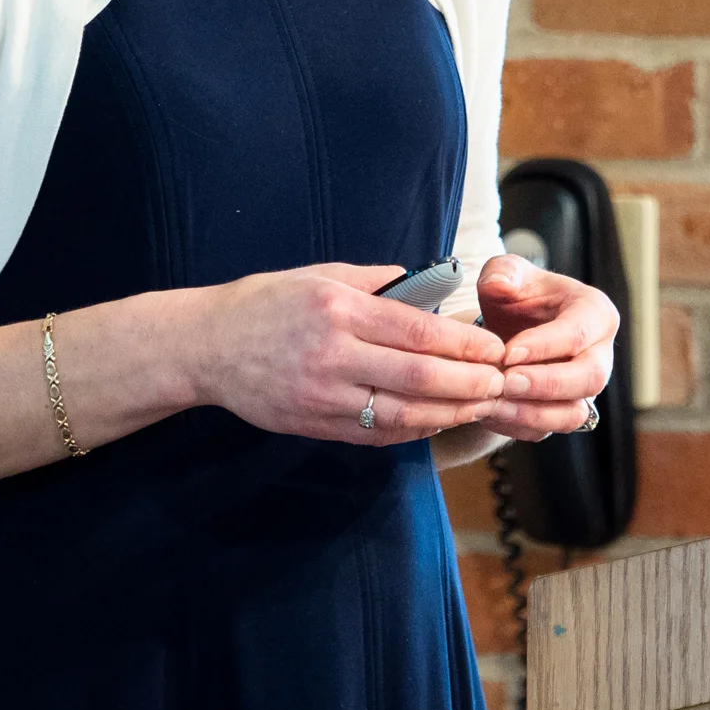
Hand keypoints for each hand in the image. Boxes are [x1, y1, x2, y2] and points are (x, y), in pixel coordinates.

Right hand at [193, 264, 506, 445]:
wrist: (208, 347)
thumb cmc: (267, 303)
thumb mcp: (320, 275)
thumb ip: (377, 281)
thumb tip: (430, 288)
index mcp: (338, 311)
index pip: (417, 332)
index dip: (464, 344)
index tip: (495, 347)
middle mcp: (332, 356)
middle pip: (418, 377)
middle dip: (469, 383)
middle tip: (501, 382)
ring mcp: (323, 397)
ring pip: (403, 413)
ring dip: (449, 412)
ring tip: (480, 405)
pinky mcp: (315, 425)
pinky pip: (377, 434)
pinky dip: (414, 429)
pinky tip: (438, 421)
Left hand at [473, 255, 617, 442]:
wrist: (510, 327)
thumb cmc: (517, 295)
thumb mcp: (507, 272)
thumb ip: (502, 271)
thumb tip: (500, 285)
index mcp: (595, 313)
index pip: (578, 332)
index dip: (545, 345)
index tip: (509, 353)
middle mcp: (599, 354)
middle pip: (590, 378)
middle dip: (547, 384)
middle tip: (507, 382)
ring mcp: (584, 389)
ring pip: (574, 413)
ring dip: (533, 413)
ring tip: (495, 403)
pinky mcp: (564, 412)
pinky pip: (549, 430)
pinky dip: (518, 425)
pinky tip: (489, 412)